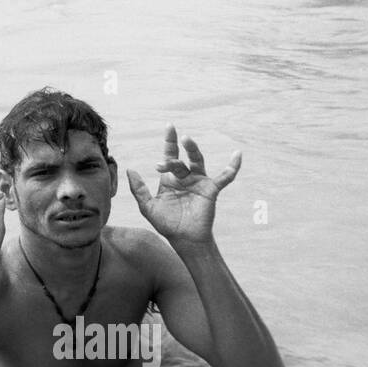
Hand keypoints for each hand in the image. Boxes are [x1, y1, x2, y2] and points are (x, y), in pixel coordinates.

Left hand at [126, 125, 239, 246]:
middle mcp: (185, 177)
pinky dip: (232, 166)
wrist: (184, 239)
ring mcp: (199, 182)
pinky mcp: (211, 190)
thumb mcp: (148, 207)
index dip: (169, 142)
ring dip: (193, 149)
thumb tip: (130, 170)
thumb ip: (138, 189)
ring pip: (197, 161)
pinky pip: (225, 177)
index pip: (169, 156)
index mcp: (170, 179)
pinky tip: (237, 154)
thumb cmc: (167, 224)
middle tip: (172, 138)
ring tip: (187, 139)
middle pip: (180, 157)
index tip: (169, 128)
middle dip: (174, 148)